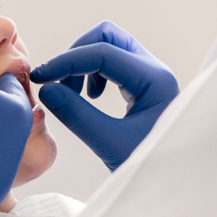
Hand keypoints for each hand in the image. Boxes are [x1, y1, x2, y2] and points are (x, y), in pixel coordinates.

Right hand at [29, 21, 178, 170]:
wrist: (175, 180)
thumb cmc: (150, 167)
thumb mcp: (110, 145)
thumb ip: (78, 116)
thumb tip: (46, 90)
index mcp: (154, 80)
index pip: (104, 52)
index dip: (67, 61)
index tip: (40, 78)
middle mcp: (155, 70)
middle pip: (108, 36)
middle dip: (77, 54)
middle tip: (57, 83)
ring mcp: (150, 75)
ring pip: (110, 46)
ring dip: (84, 62)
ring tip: (72, 94)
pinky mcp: (144, 85)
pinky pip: (114, 62)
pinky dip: (93, 72)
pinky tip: (90, 98)